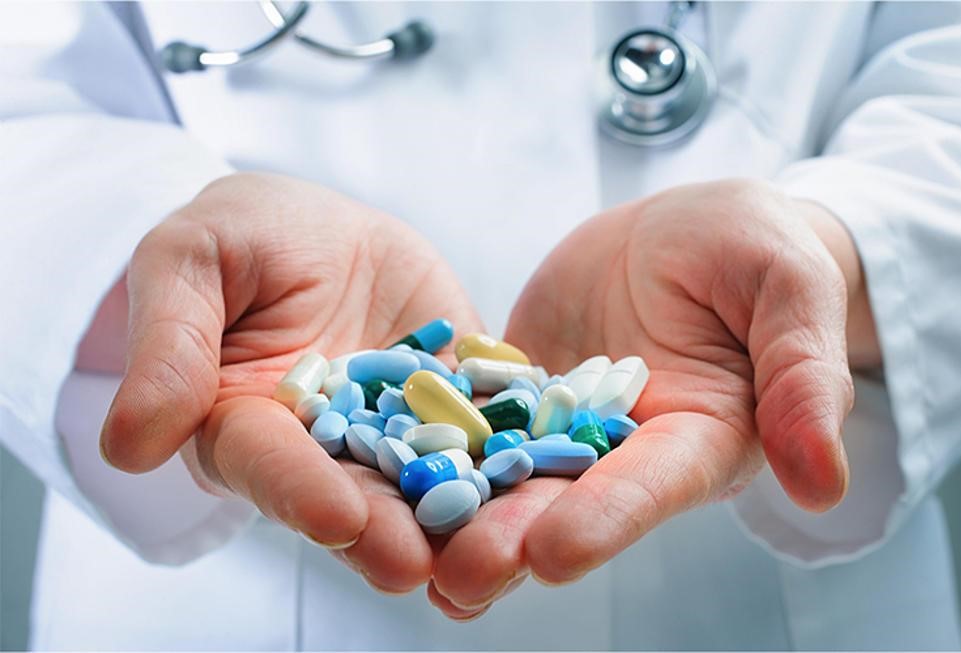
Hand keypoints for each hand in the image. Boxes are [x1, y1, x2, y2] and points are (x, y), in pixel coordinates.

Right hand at [98, 172, 482, 592]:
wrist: (320, 231)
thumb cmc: (242, 239)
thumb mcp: (193, 258)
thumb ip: (170, 342)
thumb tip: (129, 441)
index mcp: (247, 422)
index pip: (267, 462)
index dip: (297, 491)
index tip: (333, 517)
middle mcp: (326, 448)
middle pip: (353, 497)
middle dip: (385, 532)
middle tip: (419, 565)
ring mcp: (399, 432)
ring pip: (426, 486)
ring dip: (457, 525)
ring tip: (493, 560)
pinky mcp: (460, 407)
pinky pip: (491, 437)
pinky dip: (518, 467)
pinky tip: (551, 493)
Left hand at [427, 179, 872, 617]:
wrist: (689, 229)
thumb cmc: (758, 248)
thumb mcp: (790, 290)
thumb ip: (802, 378)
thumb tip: (824, 481)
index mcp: (699, 436)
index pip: (653, 486)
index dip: (608, 519)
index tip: (556, 554)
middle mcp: (626, 445)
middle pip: (569, 497)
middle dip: (516, 536)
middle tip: (459, 576)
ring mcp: (565, 419)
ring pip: (509, 469)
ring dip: (462, 511)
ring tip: (404, 551)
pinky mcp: (519, 386)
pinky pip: (472, 411)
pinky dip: (433, 440)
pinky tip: (381, 463)